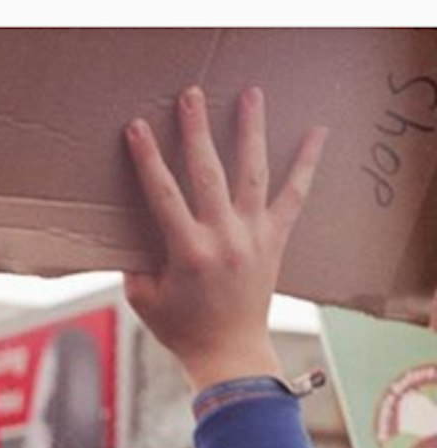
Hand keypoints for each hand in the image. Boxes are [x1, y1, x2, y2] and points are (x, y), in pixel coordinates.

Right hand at [123, 86, 325, 391]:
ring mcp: (253, 235)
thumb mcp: (142, 298)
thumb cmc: (180, 329)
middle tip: (190, 94)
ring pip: (252, 173)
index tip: (137, 127)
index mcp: (187, 251)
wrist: (229, 353)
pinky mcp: (274, 239)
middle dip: (196, 130)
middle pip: (207, 172)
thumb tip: (131, 233)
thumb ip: (135, 263)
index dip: (147, 159)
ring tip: (250, 94)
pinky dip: (306, 163)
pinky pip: (294, 196)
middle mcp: (223, 237)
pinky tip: (316, 131)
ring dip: (250, 131)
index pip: (162, 194)